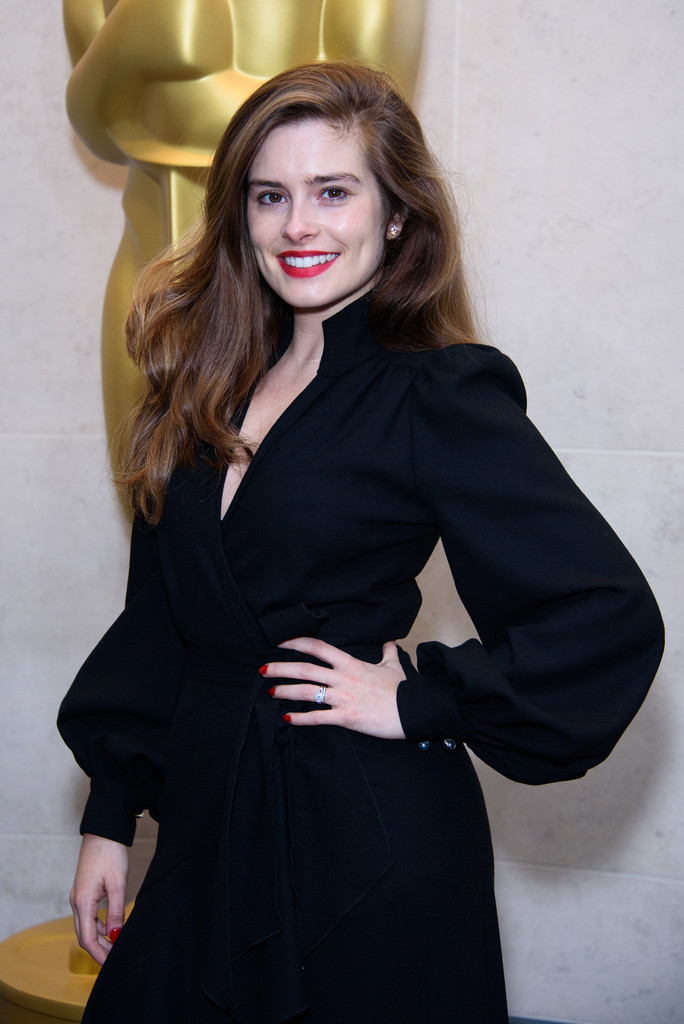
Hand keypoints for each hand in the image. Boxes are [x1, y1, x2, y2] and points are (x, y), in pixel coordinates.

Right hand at [70, 833, 128, 964]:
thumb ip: (115, 912)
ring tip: (117, 944)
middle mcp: (76, 901)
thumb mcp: (117, 884)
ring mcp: (78, 896)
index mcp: (82, 902)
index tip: (112, 964)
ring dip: (100, 938)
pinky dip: (99, 925)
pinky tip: (112, 926)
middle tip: (116, 958)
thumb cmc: (110, 854)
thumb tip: (117, 936)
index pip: (87, 939)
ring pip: (86, 926)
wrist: (103, 832)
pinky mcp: (84, 891)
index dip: (99, 954)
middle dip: (99, 949)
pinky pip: (88, 915)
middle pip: (85, 935)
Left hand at [263, 637, 405, 739]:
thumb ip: (387, 653)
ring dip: (286, 691)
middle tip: (263, 669)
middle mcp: (343, 678)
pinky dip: (301, 719)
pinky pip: (318, 718)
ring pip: (308, 692)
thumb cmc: (402, 690)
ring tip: (272, 692)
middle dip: (281, 668)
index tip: (281, 642)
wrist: (412, 711)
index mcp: (351, 664)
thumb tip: (389, 641)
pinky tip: (287, 718)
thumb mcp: (394, 667)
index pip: (319, 648)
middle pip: (306, 669)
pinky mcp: (346, 718)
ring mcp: (343, 698)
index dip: (297, 642)